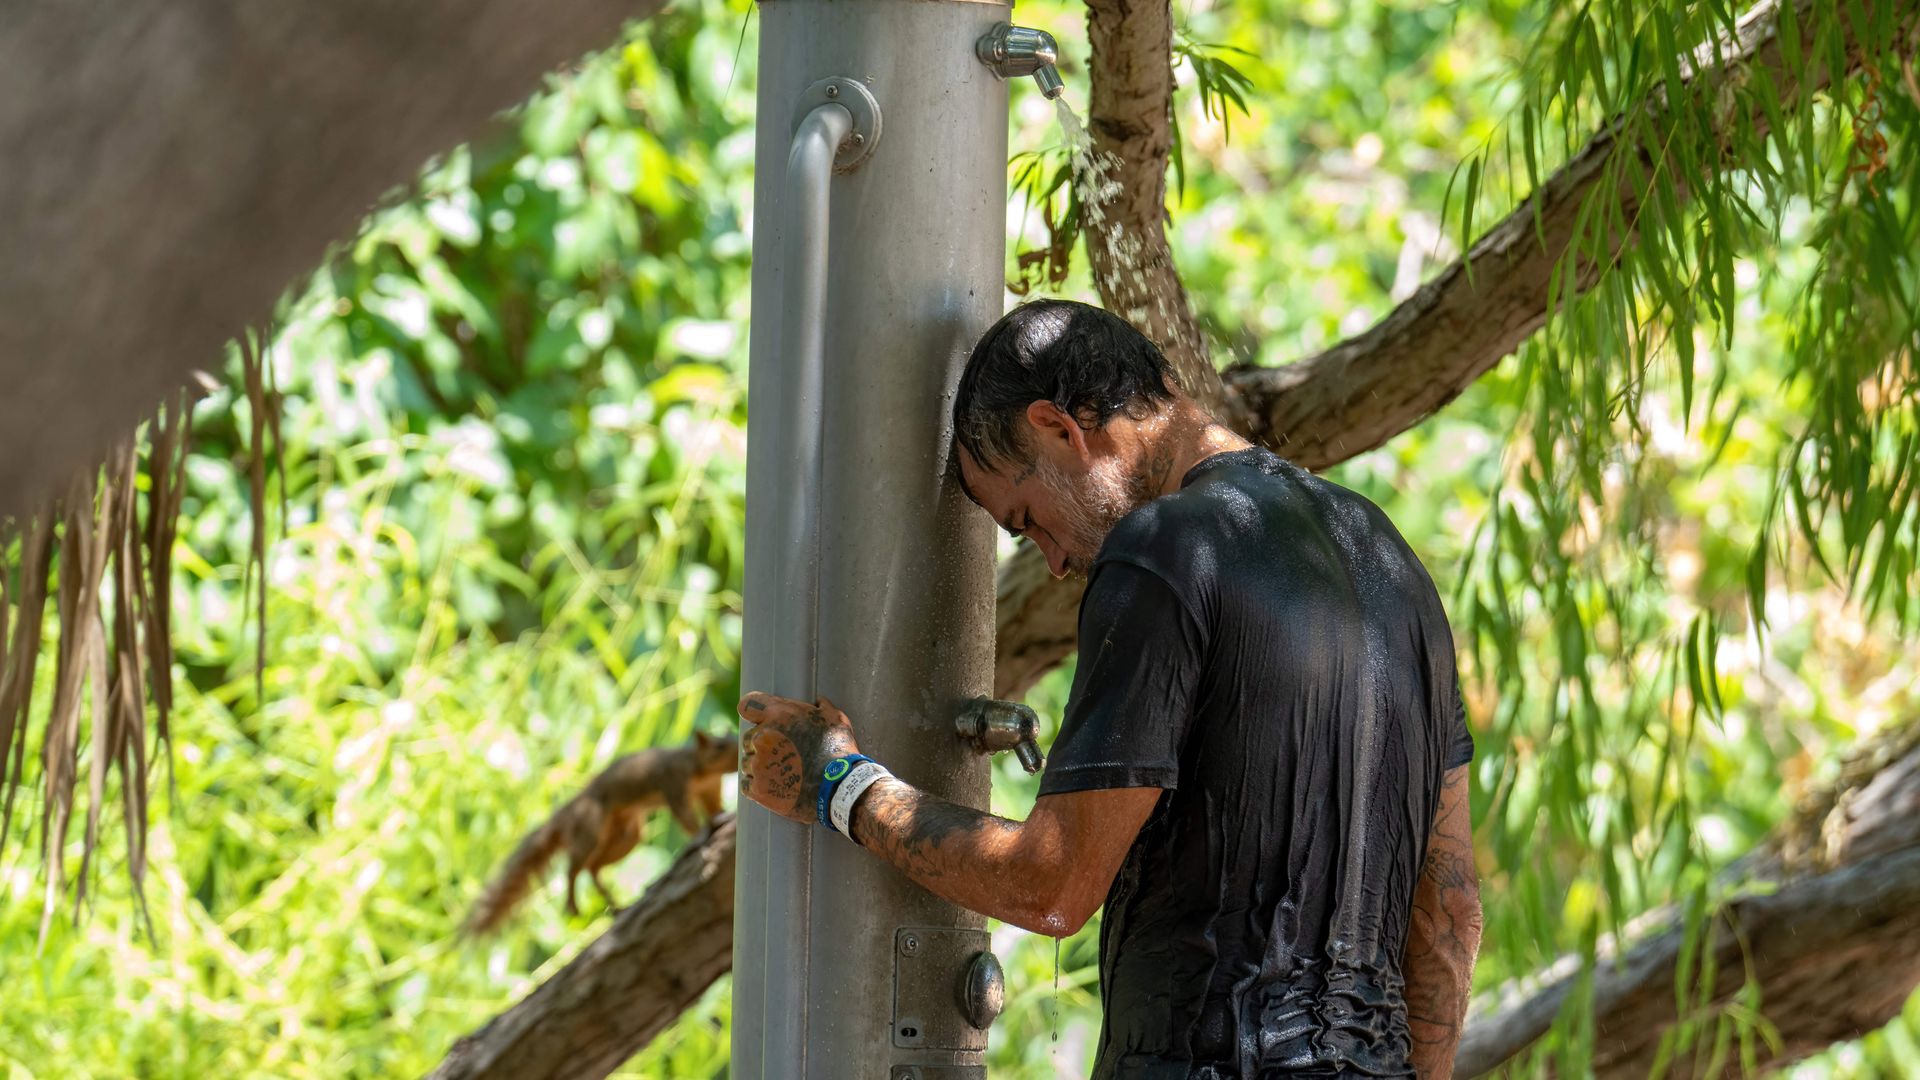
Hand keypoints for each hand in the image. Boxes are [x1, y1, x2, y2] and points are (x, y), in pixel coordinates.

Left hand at [736, 692, 861, 824]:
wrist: (840, 787)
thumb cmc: (839, 750)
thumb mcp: (835, 719)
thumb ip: (821, 707)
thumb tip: (819, 701)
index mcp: (777, 715)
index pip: (747, 705)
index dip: (753, 713)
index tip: (759, 720)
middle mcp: (762, 737)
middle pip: (748, 739)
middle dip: (762, 746)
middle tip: (782, 755)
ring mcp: (757, 764)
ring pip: (748, 763)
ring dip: (761, 767)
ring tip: (784, 774)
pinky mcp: (758, 789)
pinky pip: (748, 785)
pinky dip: (759, 786)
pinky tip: (776, 787)